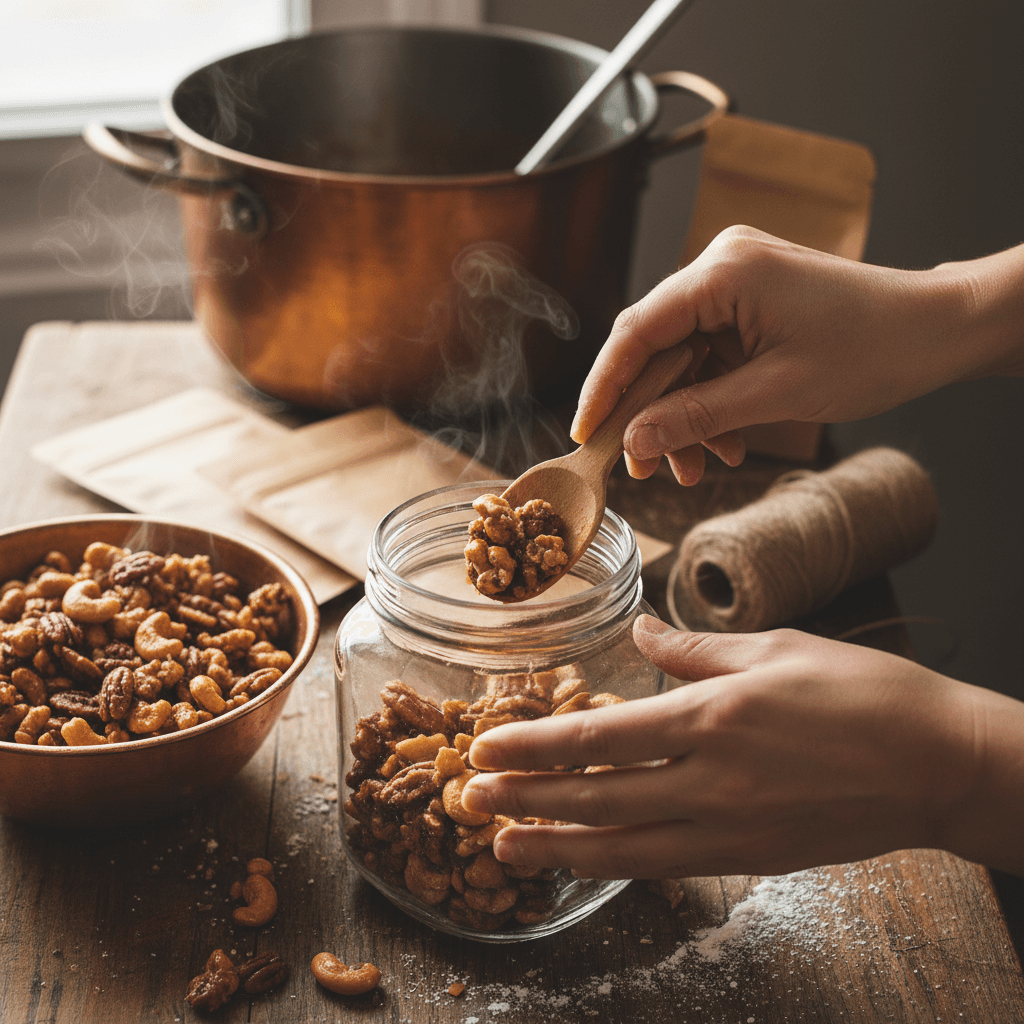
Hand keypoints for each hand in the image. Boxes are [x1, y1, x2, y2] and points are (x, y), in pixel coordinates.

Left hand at [462, 618, 1023, 877]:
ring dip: (557, 848)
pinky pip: (669, 865)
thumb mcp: (775, 647)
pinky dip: (618, 863)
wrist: (940, 763)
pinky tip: (586, 858)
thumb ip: (692, 648)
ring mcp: (732, 827)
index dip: (535, 747)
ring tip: (503, 847)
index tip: (487, 748)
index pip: (599, 737)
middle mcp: (712, 780)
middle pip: (597, 798)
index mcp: (713, 716)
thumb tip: (638, 635)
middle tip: (471, 800)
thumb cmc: (863, 691)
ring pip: (624, 847)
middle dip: (527, 800)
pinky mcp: (752, 856)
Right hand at [571, 228, 1023, 483]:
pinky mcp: (748, 305)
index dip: (604, 387)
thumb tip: (633, 440)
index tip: (585, 434)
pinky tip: (725, 443)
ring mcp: (735, 284)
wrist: (936, 331)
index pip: (637, 331)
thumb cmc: (873, 349)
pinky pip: (708, 358)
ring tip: (694, 467)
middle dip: (648, 413)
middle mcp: (720, 266)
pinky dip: (710, 402)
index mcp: (723, 272)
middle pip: (654, 347)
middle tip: (642, 467)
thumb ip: (696, 415)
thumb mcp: (776, 394)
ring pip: (680, 359)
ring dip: (682, 416)